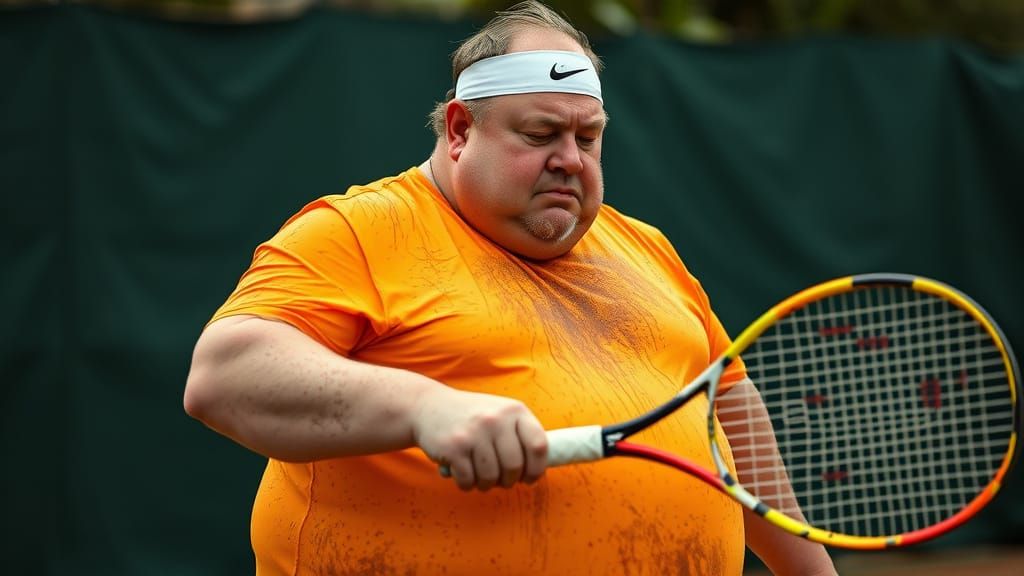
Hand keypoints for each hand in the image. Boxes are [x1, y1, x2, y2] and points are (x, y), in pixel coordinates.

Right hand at [412, 386, 547, 490]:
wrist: (427, 406)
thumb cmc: (471, 417)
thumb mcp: (500, 414)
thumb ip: (520, 436)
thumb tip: (538, 471)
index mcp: (514, 410)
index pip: (539, 446)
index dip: (537, 469)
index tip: (528, 478)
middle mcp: (495, 419)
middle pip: (514, 467)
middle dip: (507, 481)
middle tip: (499, 479)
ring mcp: (474, 432)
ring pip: (491, 477)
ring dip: (485, 484)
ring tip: (478, 474)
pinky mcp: (453, 447)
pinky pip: (468, 481)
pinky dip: (466, 484)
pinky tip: (461, 472)